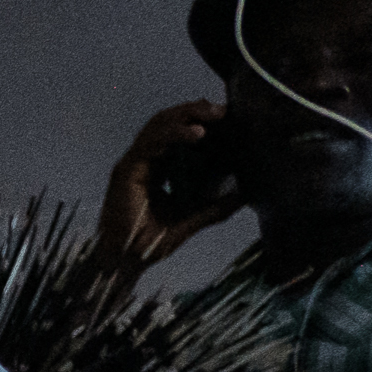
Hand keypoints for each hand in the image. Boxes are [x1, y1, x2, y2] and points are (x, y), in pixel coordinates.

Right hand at [96, 98, 242, 270]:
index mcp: (157, 168)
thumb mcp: (192, 219)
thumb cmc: (149, 243)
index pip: (177, 134)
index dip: (200, 121)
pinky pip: (150, 143)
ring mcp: (134, 164)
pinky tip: (195, 134)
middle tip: (222, 110)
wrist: (126, 261)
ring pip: (158, 125)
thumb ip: (215, 206)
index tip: (227, 118)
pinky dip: (174, 134)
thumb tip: (244, 194)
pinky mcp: (127, 170)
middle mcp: (144, 161)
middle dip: (195, 111)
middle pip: (168, 122)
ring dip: (187, 115)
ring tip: (212, 115)